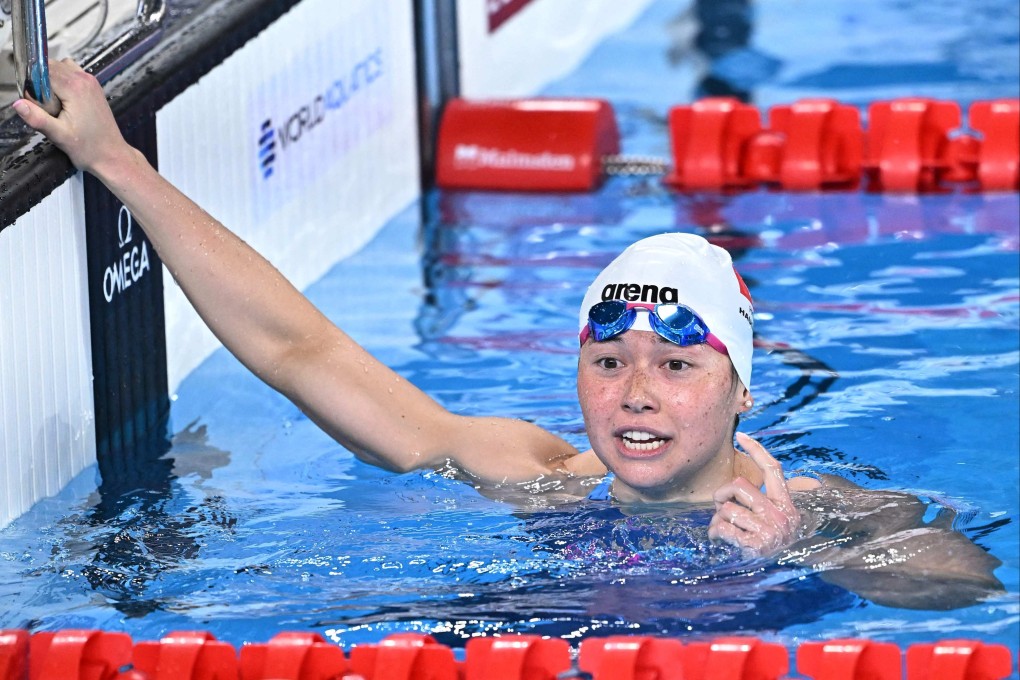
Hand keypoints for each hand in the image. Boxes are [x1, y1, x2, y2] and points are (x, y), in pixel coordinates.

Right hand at [11, 58, 129, 173]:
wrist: (110, 155)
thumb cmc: (89, 148)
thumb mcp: (58, 135)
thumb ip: (37, 118)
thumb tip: (19, 104)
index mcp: (75, 88)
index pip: (42, 71)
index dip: (34, 85)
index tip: (38, 103)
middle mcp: (84, 80)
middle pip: (50, 66)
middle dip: (42, 82)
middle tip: (47, 106)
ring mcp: (90, 82)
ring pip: (60, 67)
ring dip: (51, 81)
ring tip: (55, 104)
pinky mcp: (93, 87)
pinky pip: (71, 74)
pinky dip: (63, 82)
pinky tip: (64, 102)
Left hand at [708, 432, 801, 556]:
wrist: (787, 575)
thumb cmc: (775, 543)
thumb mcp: (781, 520)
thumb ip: (773, 500)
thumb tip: (792, 482)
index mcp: (786, 504)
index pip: (773, 469)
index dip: (756, 450)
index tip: (740, 435)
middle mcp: (781, 515)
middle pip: (738, 486)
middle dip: (722, 495)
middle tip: (722, 509)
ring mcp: (769, 531)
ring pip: (726, 509)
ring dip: (716, 520)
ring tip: (723, 529)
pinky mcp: (755, 546)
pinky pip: (721, 528)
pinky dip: (714, 533)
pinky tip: (720, 539)